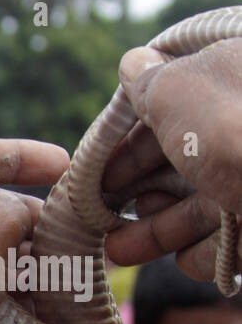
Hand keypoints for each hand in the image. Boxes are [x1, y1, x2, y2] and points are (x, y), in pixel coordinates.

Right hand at [105, 39, 241, 278]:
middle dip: (135, 190)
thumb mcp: (179, 92)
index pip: (174, 106)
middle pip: (182, 162)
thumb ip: (150, 82)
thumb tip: (133, 64)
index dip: (128, 138)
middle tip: (100, 213)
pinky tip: (186, 258)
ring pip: (200, 206)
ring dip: (155, 230)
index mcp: (234, 82)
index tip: (96, 168)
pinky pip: (228, 242)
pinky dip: (203, 253)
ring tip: (119, 249)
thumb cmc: (239, 134)